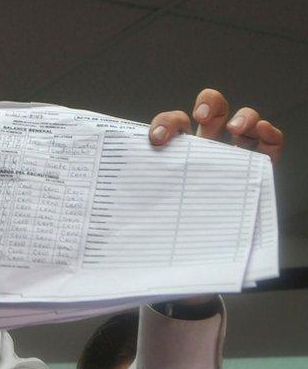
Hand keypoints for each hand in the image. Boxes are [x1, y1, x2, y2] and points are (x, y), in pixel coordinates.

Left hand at [146, 88, 283, 312]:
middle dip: (208, 103)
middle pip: (210, 111)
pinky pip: (269, 145)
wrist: (195, 265)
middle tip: (200, 117)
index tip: (156, 140)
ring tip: (235, 128)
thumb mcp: (148, 218)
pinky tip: (261, 132)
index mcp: (176, 156)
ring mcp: (234, 158)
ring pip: (242, 121)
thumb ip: (134, 209)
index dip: (164, 124)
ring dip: (243, 116)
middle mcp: (206, 152)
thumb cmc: (168, 236)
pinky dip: (268, 133)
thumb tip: (99, 205)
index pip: (171, 126)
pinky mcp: (259, 171)